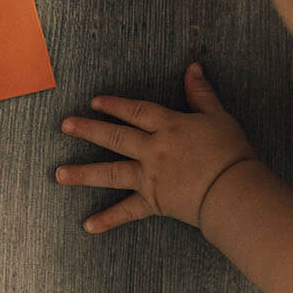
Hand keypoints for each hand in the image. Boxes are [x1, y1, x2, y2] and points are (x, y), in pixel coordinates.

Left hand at [55, 62, 255, 230]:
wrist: (234, 191)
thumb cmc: (231, 152)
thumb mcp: (218, 117)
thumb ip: (202, 93)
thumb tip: (193, 67)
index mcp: (168, 126)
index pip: (135, 111)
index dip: (114, 105)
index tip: (94, 102)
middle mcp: (153, 150)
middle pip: (115, 137)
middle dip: (88, 130)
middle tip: (64, 125)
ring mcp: (150, 177)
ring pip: (111, 173)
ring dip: (83, 173)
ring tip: (58, 174)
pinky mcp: (154, 203)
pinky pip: (127, 212)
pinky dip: (108, 219)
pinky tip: (87, 225)